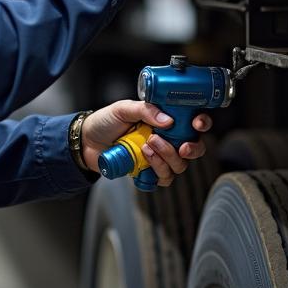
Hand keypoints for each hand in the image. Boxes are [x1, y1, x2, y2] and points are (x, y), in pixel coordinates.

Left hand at [80, 99, 212, 187]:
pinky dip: (157, 170)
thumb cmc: (105, 122)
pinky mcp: (148, 173)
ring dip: (167, 157)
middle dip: (192, 149)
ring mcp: (157, 157)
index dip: (201, 123)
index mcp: (164, 121)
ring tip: (148, 145)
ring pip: (179, 166)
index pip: (192, 122)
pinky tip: (143, 159)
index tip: (197, 123)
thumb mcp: (123, 108)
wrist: (86, 142)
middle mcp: (166, 140)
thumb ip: (145, 110)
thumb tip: (168, 120)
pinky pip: (163, 179)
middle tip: (180, 145)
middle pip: (193, 149)